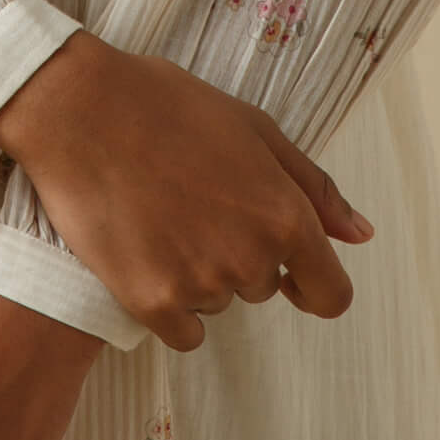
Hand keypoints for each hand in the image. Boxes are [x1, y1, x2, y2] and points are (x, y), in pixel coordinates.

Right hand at [0, 33, 374, 353]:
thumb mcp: (254, 129)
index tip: (290, 275)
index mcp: (285, 217)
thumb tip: (361, 235)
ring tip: (159, 214)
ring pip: (217, 303)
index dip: (313, 286)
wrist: (78, 110)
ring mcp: (201, 285)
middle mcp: (251, 259)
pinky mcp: (152, 303)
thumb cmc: (166, 106)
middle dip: (238, 254)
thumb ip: (314, 187)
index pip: (331, 295)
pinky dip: (168, 303)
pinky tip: (144, 252)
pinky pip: (182, 332)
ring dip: (197, 273)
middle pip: (263, 288)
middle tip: (193, 202)